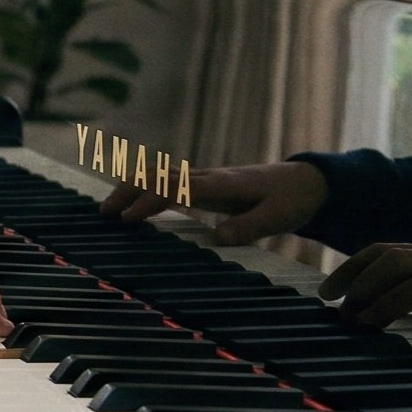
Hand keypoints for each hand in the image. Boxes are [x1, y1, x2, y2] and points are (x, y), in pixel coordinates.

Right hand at [101, 161, 327, 245]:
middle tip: (104, 214)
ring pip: (158, 175)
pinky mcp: (205, 185)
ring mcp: (205, 178)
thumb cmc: (293, 200)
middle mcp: (207, 177)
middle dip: (128, 191)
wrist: (307, 181)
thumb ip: (248, 226)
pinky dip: (144, 189)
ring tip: (108, 210)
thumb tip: (217, 237)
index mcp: (220, 185)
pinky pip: (167, 181)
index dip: (149, 202)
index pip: (175, 188)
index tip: (128, 220)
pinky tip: (133, 206)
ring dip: (131, 188)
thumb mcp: (278, 217)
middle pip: (157, 175)